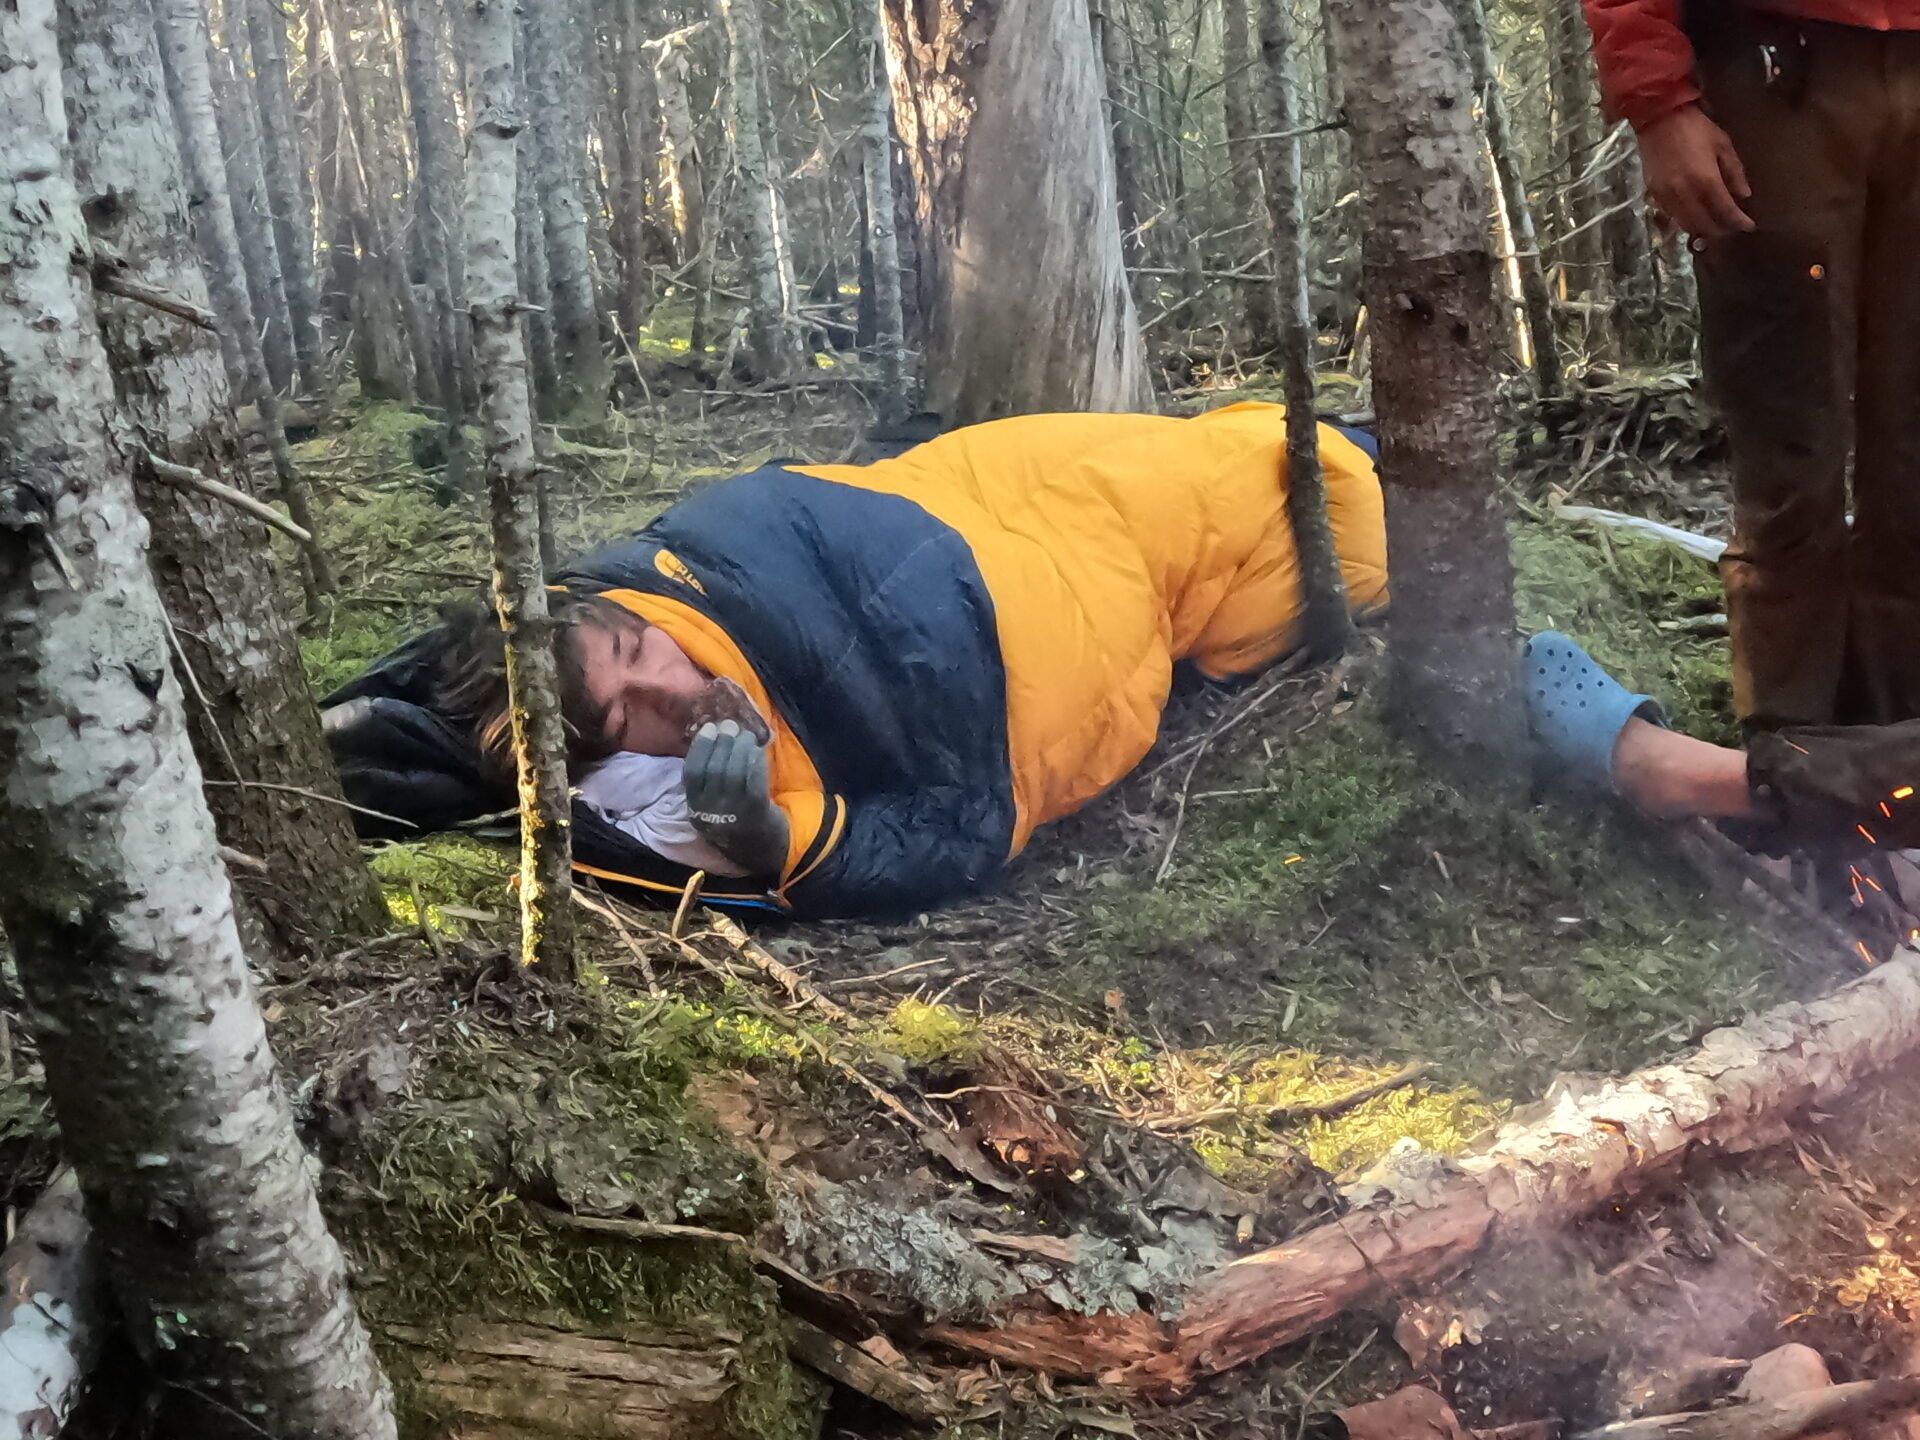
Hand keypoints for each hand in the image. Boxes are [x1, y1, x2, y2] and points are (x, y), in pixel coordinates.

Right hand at [684, 720, 788, 875]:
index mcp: (695, 807)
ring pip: (733, 773)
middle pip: (714, 770)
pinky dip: (755, 761)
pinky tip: (757, 750)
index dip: (700, 747)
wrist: (759, 850)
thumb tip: (714, 735)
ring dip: (740, 748)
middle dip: (722, 742)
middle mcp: (710, 811)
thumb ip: (708, 779)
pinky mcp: (756, 811)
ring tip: (745, 735)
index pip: (692, 772)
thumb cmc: (733, 818)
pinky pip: (753, 780)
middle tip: (730, 726)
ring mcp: (733, 812)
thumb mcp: (710, 804)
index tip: (709, 727)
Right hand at [1638, 104, 1753, 240]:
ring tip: (1715, 226)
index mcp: (1706, 180)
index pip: (1725, 212)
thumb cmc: (1695, 128)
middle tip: (1733, 228)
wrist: (1659, 119)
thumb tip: (1744, 195)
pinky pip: (1673, 217)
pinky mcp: (1656, 196)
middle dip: (1722, 231)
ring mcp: (1668, 198)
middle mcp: (1686, 195)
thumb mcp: (1722, 145)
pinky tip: (1696, 217)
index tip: (1749, 225)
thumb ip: (1734, 172)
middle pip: (1706, 225)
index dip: (1739, 222)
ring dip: (1703, 230)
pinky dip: (1687, 221)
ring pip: (1688, 225)